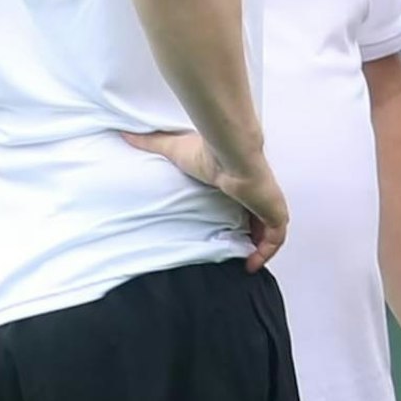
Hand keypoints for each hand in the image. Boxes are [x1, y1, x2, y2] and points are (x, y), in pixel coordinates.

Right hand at [121, 131, 288, 269]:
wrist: (230, 153)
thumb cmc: (207, 152)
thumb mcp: (174, 148)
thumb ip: (152, 143)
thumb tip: (124, 135)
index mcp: (238, 181)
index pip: (242, 203)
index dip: (236, 218)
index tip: (223, 233)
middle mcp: (256, 193)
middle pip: (259, 220)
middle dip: (249, 237)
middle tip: (233, 254)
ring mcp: (268, 204)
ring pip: (269, 232)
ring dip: (258, 248)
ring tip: (242, 264)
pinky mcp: (275, 214)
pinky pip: (275, 240)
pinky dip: (265, 254)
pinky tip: (250, 265)